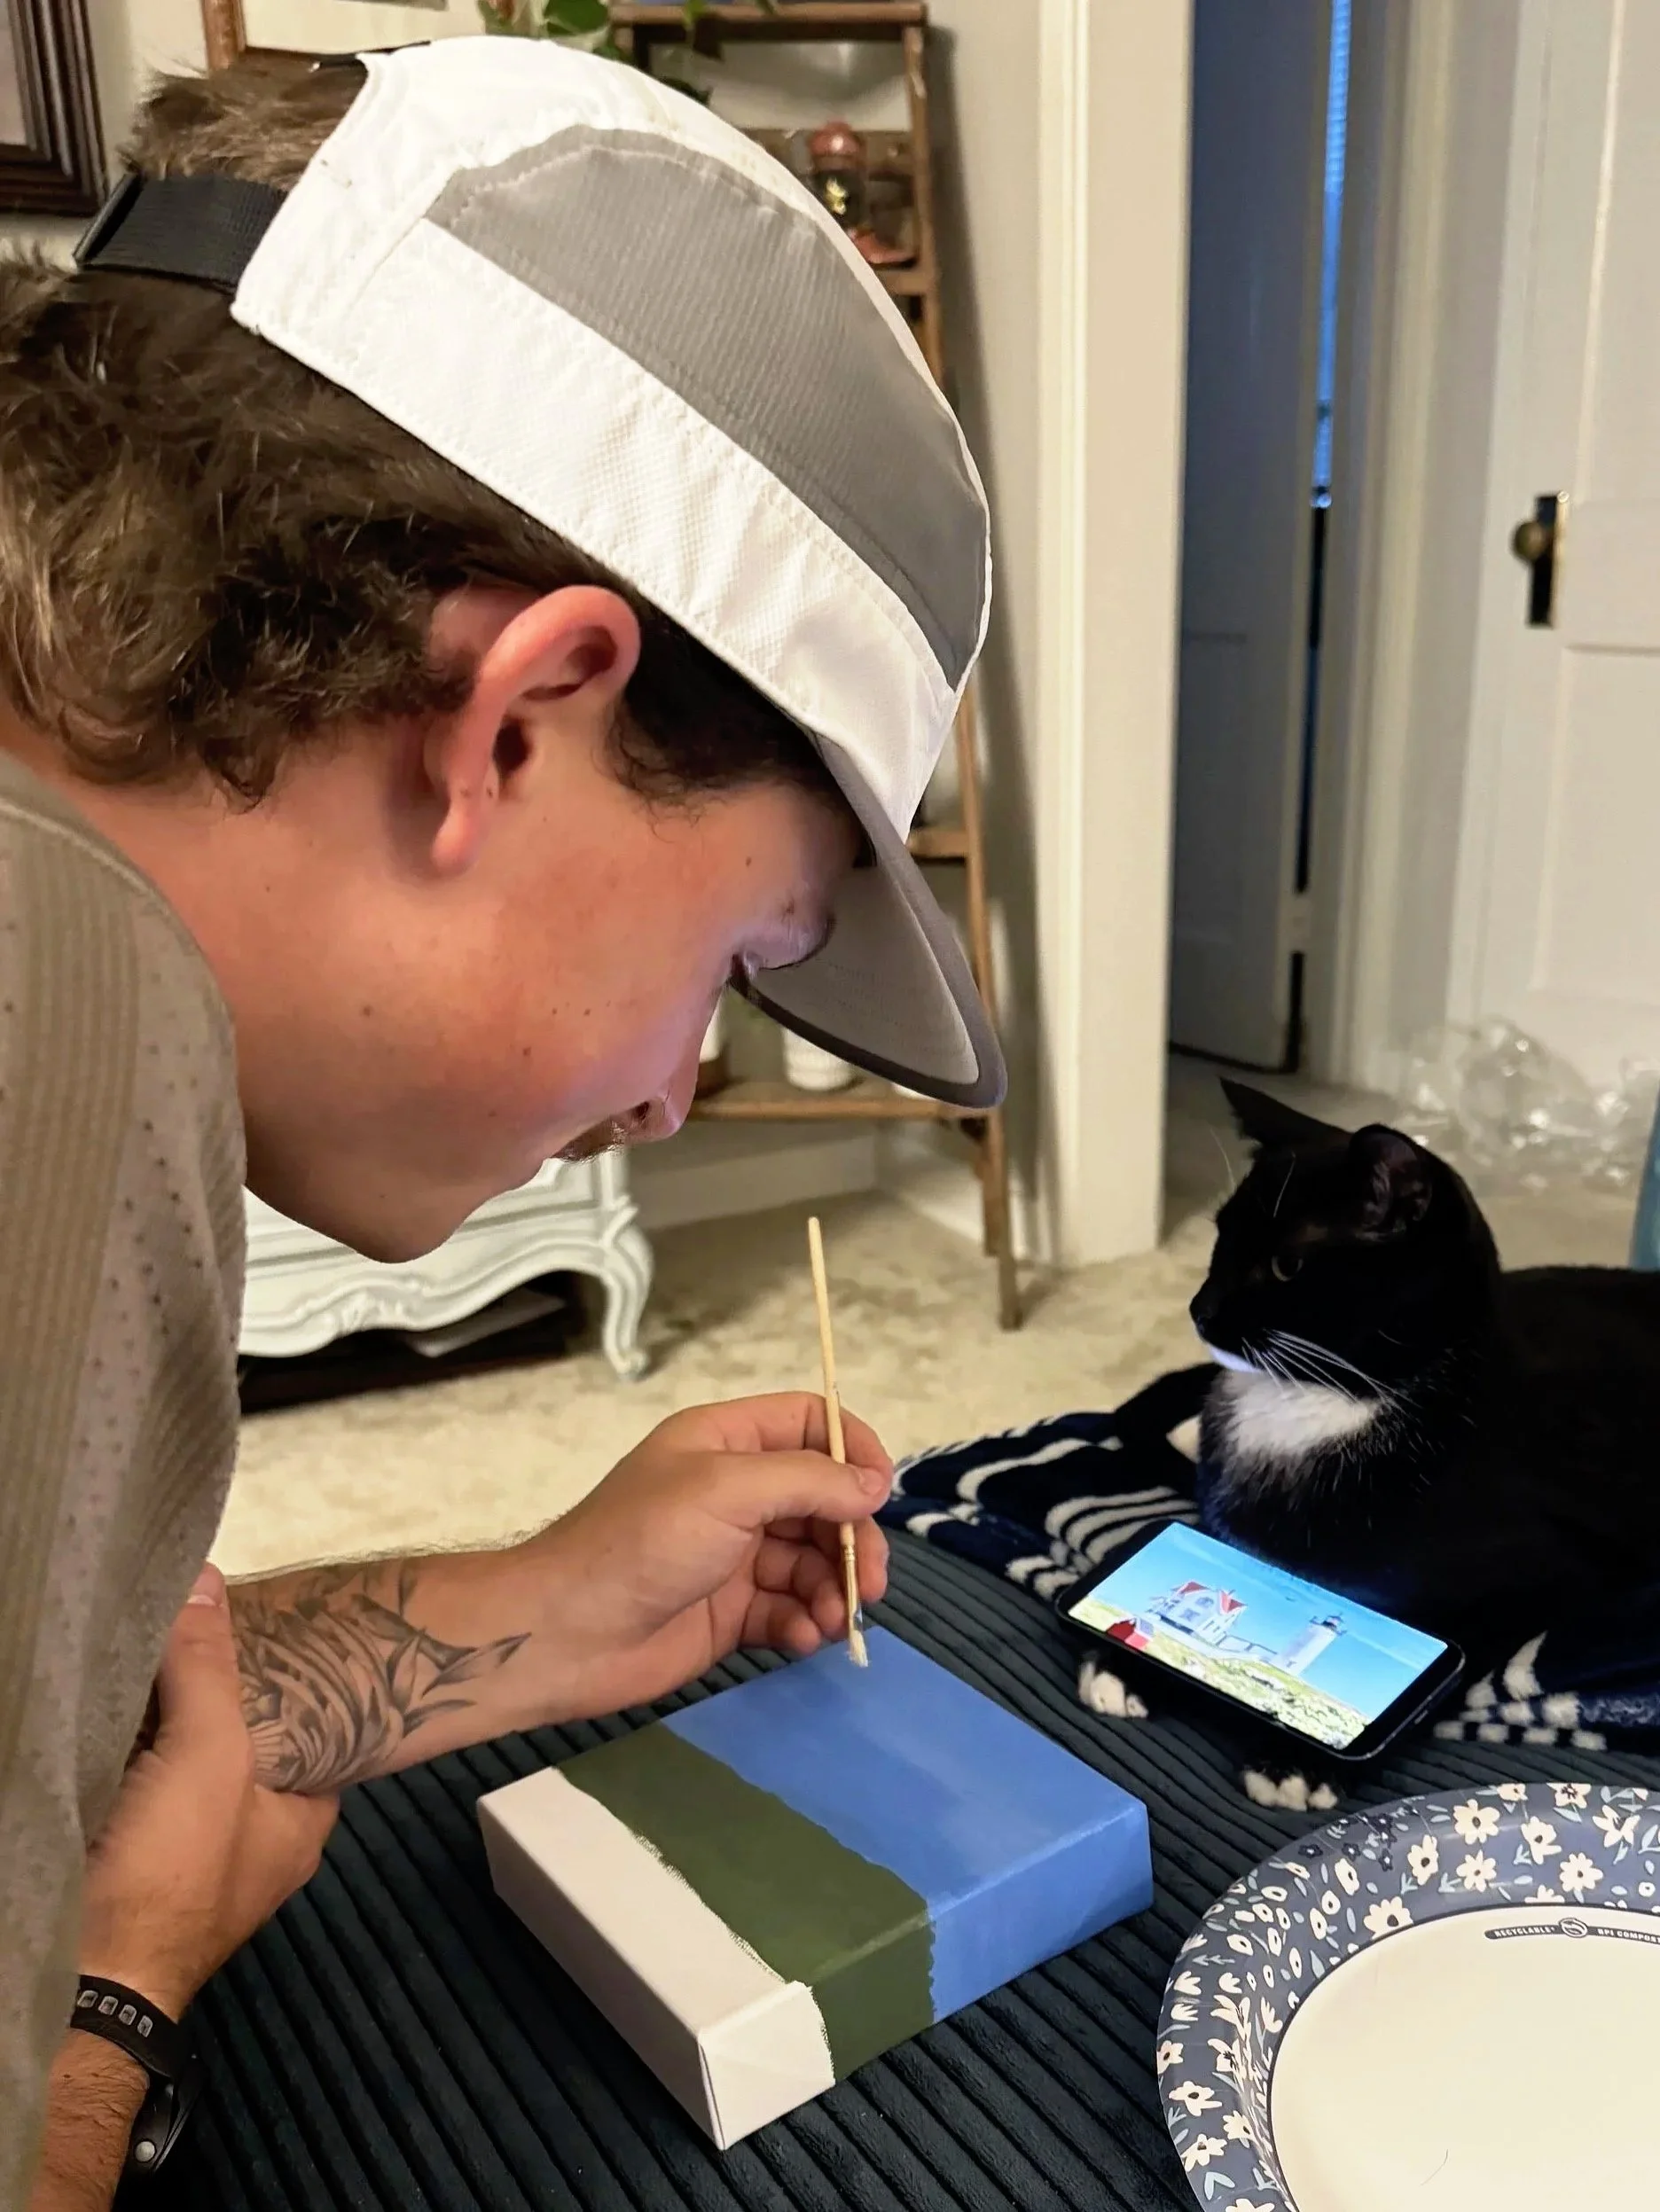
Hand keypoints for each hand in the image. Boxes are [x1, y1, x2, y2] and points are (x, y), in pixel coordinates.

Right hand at [77, 1567, 338, 2019]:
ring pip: (188, 1763)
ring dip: (171, 1717)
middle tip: (204, 1619)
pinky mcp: (132, 1864)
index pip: (323, 1731)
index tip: (280, 1620)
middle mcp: (254, 1840)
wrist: (80, 1981)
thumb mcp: (210, 1753)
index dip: (305, 1677)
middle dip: (225, 1687)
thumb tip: (210, 1576)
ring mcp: (189, 1856)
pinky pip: (139, 1788)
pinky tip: (117, 1702)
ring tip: (160, 1640)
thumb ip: (211, 1668)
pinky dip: (131, 1749)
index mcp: (301, 1824)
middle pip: (247, 1741)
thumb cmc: (173, 1873)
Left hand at [526, 1393, 892, 1719]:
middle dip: (852, 1540)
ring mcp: (733, 1555)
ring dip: (833, 1590)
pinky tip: (802, 1639)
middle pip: (822, 1501)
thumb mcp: (727, 1490)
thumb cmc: (643, 1542)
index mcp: (726, 1443)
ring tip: (832, 1621)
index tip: (880, 1493)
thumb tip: (874, 1485)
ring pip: (812, 1561)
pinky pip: (789, 1609)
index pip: (809, 1425)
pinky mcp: (730, 1612)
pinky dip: (805, 1623)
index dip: (853, 1450)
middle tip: (870, 1584)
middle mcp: (734, 1492)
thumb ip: (808, 1481)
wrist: (567, 1635)